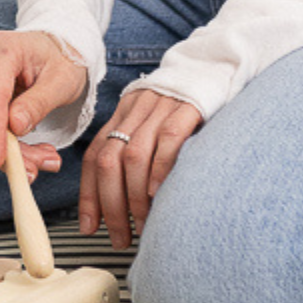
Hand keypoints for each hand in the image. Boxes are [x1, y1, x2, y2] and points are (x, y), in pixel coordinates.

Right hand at [0, 29, 88, 182]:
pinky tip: (29, 150)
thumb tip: (15, 127)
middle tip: (34, 170)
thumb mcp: (62, 81)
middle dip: (3, 147)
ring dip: (5, 149)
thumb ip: (38, 103)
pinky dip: (4, 142)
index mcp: (3, 49)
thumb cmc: (62, 60)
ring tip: (41, 160)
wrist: (56, 49)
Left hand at [80, 87, 202, 247]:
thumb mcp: (151, 123)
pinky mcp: (187, 108)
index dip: (89, 195)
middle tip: (118, 236)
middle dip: (110, 205)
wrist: (213, 65)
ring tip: (141, 225)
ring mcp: (160, 109)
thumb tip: (124, 201)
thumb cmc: (183, 106)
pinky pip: (169, 140)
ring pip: (134, 155)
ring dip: (134, 197)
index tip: (88, 226)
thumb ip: (136, 151)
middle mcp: (135, 111)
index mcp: (122, 116)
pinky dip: (160, 169)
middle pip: (109, 161)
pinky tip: (159, 193)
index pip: (95, 157)